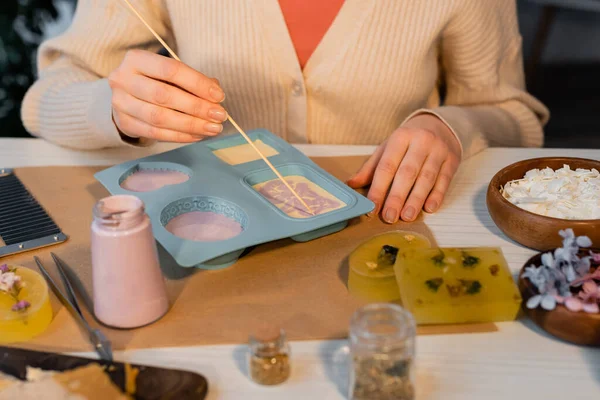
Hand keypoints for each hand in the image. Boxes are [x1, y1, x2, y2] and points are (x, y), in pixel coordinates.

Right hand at [108, 49, 226, 142]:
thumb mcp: (170, 74)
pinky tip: (197, 135)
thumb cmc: (155, 81)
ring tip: (212, 128)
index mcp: (136, 59)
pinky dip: (180, 136)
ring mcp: (121, 103)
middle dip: (196, 107)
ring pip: (159, 117)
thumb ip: (192, 81)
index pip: (170, 69)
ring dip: (191, 124)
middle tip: (219, 115)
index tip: (219, 96)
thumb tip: (215, 94)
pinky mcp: (124, 123)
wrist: (126, 97)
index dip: (197, 83)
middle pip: (163, 95)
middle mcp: (123, 79)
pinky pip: (156, 133)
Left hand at [347, 114, 460, 222]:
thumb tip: (351, 184)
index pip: (387, 166)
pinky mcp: (453, 160)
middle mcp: (420, 142)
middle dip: (397, 197)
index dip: (378, 189)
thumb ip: (371, 167)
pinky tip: (429, 208)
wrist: (440, 124)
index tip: (372, 208)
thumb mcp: (388, 148)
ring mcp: (439, 150)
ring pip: (426, 178)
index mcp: (400, 137)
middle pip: (407, 173)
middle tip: (389, 217)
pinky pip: (444, 180)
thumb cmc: (409, 141)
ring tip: (407, 216)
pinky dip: (437, 195)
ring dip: (416, 199)